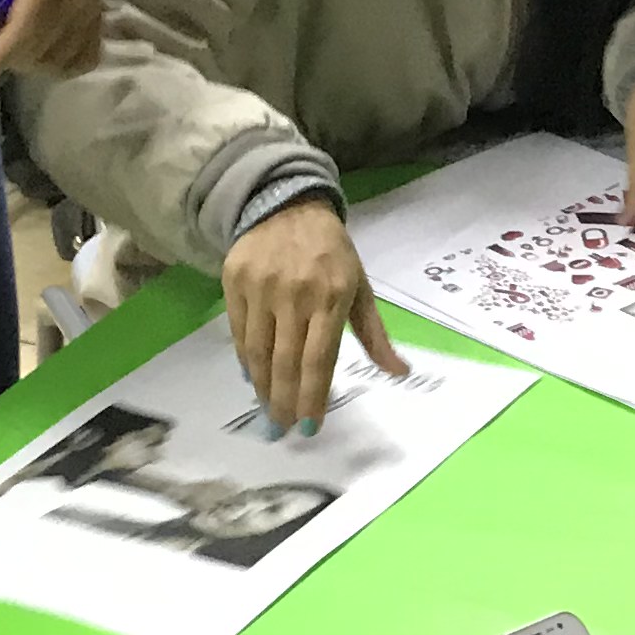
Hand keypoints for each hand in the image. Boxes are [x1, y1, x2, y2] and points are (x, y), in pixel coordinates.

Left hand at [0, 0, 100, 86]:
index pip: (18, 40)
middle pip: (38, 55)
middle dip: (4, 58)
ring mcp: (93, 2)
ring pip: (64, 60)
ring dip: (31, 60)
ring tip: (9, 37)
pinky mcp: (102, 3)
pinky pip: (89, 51)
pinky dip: (64, 59)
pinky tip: (42, 45)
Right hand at [219, 198, 403, 435]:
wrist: (286, 205)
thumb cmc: (331, 253)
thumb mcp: (360, 287)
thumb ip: (374, 334)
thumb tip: (399, 372)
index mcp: (331, 296)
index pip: (319, 358)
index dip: (313, 396)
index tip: (310, 427)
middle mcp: (294, 294)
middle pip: (286, 362)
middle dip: (284, 402)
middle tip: (282, 430)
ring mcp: (261, 287)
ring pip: (258, 352)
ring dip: (263, 388)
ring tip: (269, 413)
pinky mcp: (234, 281)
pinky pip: (238, 332)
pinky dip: (245, 361)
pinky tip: (252, 380)